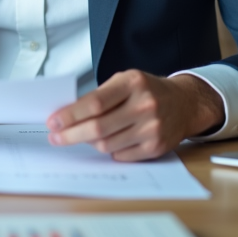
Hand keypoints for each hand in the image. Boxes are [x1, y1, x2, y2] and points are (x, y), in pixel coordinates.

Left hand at [45, 70, 223, 160]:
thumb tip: (67, 115)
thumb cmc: (148, 90)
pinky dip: (109, 150)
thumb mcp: (125, 80)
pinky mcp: (156, 147)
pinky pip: (121, 155)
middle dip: (71, 134)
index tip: (53, 121)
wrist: (184, 103)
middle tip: (56, 137)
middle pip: (98, 127)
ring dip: (89, 143)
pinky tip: (107, 142)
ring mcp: (152, 128)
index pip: (95, 103)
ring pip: (107, 144)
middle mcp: (144, 105)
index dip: (70, 114)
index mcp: (132, 83)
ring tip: (82, 136)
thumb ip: (99, 95)